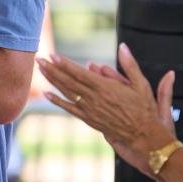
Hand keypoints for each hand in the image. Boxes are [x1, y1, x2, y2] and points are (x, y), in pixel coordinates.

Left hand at [36, 43, 176, 153]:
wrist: (143, 135)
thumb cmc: (143, 108)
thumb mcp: (141, 84)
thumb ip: (129, 65)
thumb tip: (123, 46)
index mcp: (105, 88)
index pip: (80, 74)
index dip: (65, 64)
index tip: (53, 55)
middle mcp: (94, 99)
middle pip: (68, 82)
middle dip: (52, 69)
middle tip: (39, 58)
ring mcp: (90, 110)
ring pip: (67, 93)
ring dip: (52, 80)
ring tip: (40, 69)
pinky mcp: (89, 119)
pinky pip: (70, 109)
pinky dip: (57, 101)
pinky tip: (47, 94)